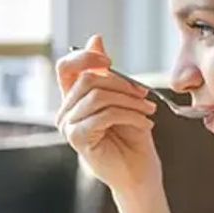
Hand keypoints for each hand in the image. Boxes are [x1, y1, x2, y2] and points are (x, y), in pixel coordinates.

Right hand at [55, 35, 161, 195]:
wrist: (139, 174)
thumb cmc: (132, 137)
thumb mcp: (123, 98)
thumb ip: (108, 73)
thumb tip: (95, 39)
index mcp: (73, 99)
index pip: (66, 67)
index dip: (85, 57)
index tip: (109, 62)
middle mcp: (65, 112)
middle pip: (88, 80)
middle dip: (122, 84)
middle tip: (146, 96)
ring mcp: (68, 126)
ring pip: (98, 96)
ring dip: (130, 101)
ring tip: (149, 111)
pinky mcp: (77, 139)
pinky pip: (104, 114)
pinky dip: (130, 115)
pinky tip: (145, 124)